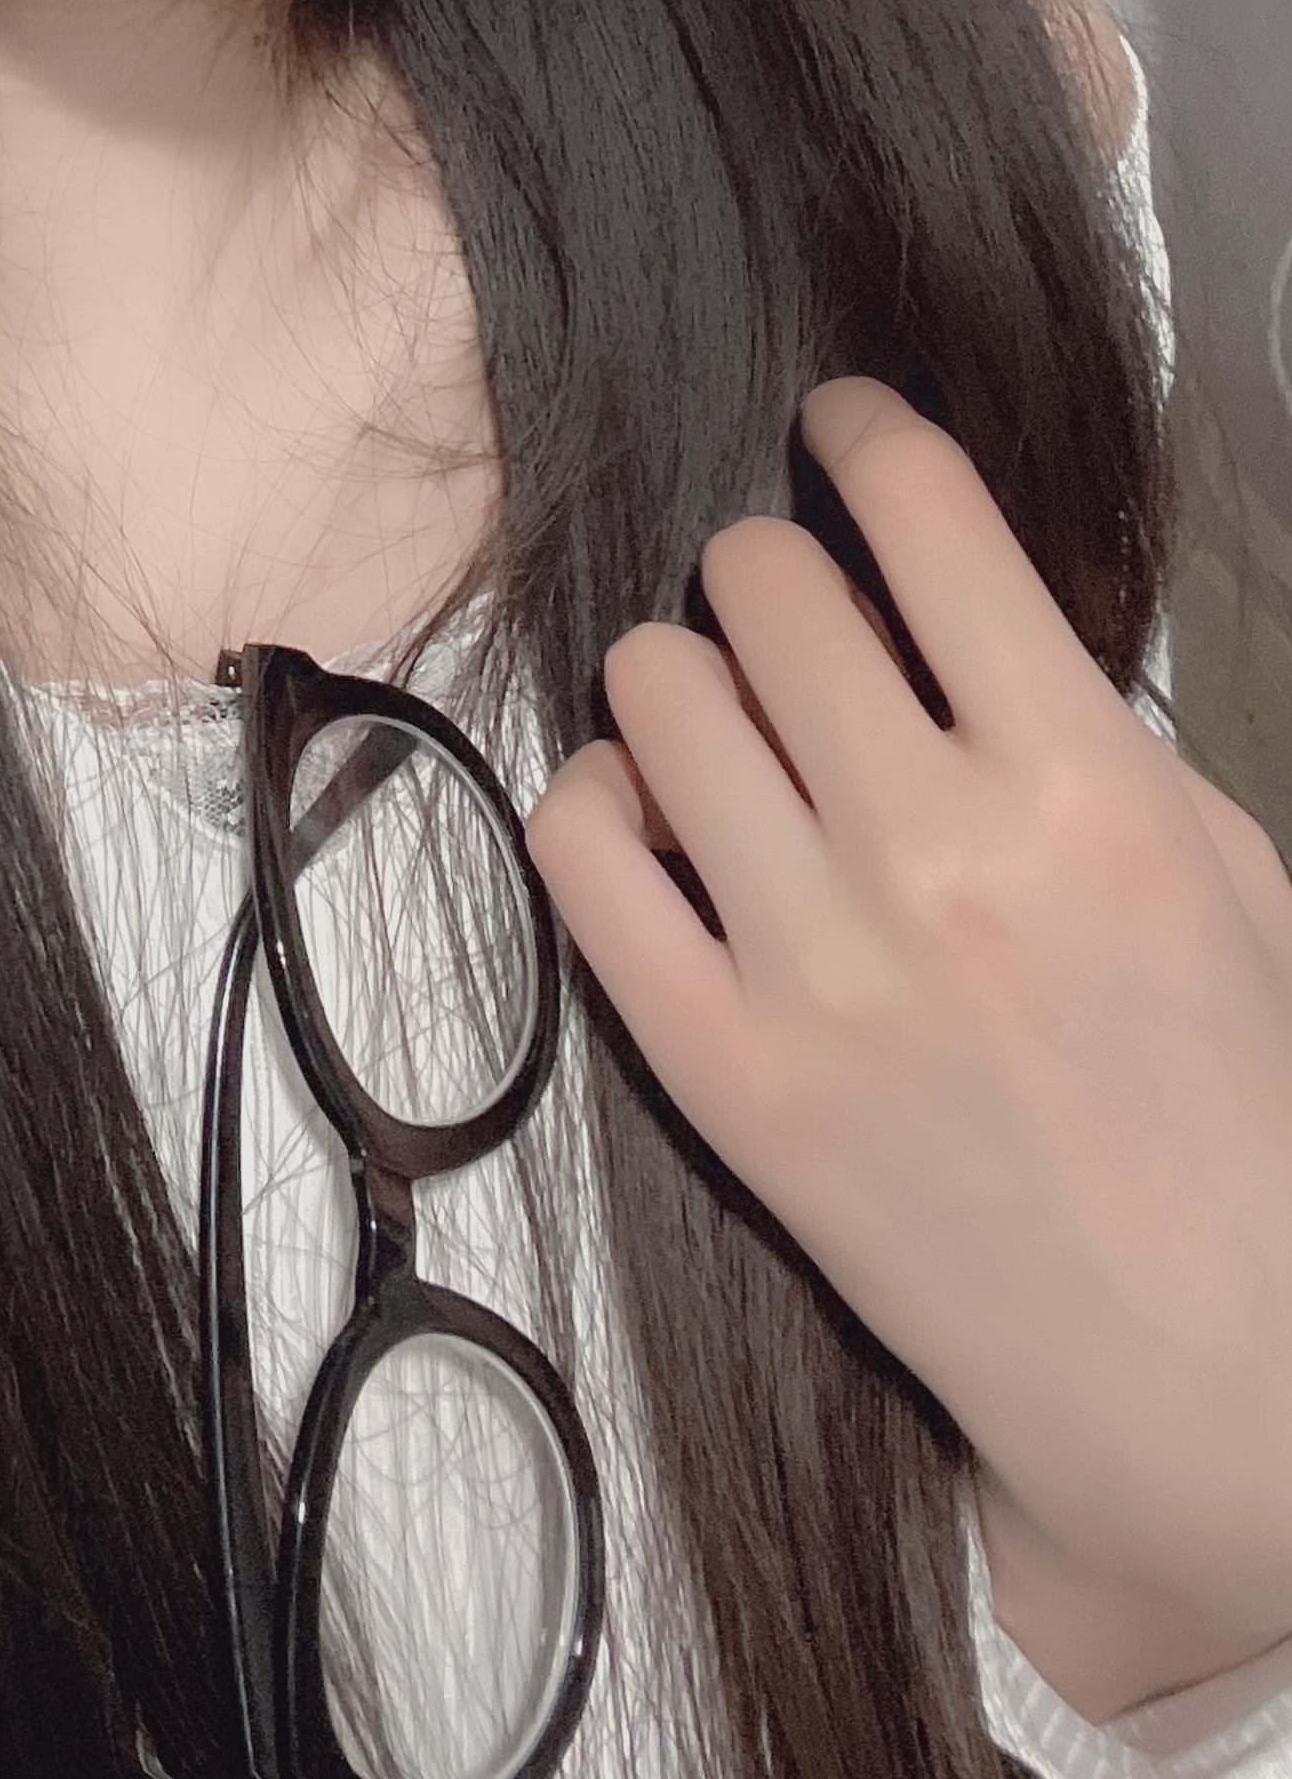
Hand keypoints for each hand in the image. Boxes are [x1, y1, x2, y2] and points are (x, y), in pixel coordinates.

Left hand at [526, 379, 1291, 1726]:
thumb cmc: (1235, 1116)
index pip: (923, 516)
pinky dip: (604, 802)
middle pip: (762, 582)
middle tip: (801, 612)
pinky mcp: (722, 1071)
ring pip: (655, 688)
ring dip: (692, 677)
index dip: (867, 432)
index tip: (843, 423)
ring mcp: (811, 969)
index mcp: (1085, 792)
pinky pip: (579, 849)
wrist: (1206, 1383)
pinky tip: (661, 817)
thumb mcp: (1223, 872)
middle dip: (781, 571)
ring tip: (737, 722)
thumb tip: (936, 595)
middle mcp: (935, 860)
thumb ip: (1080, 723)